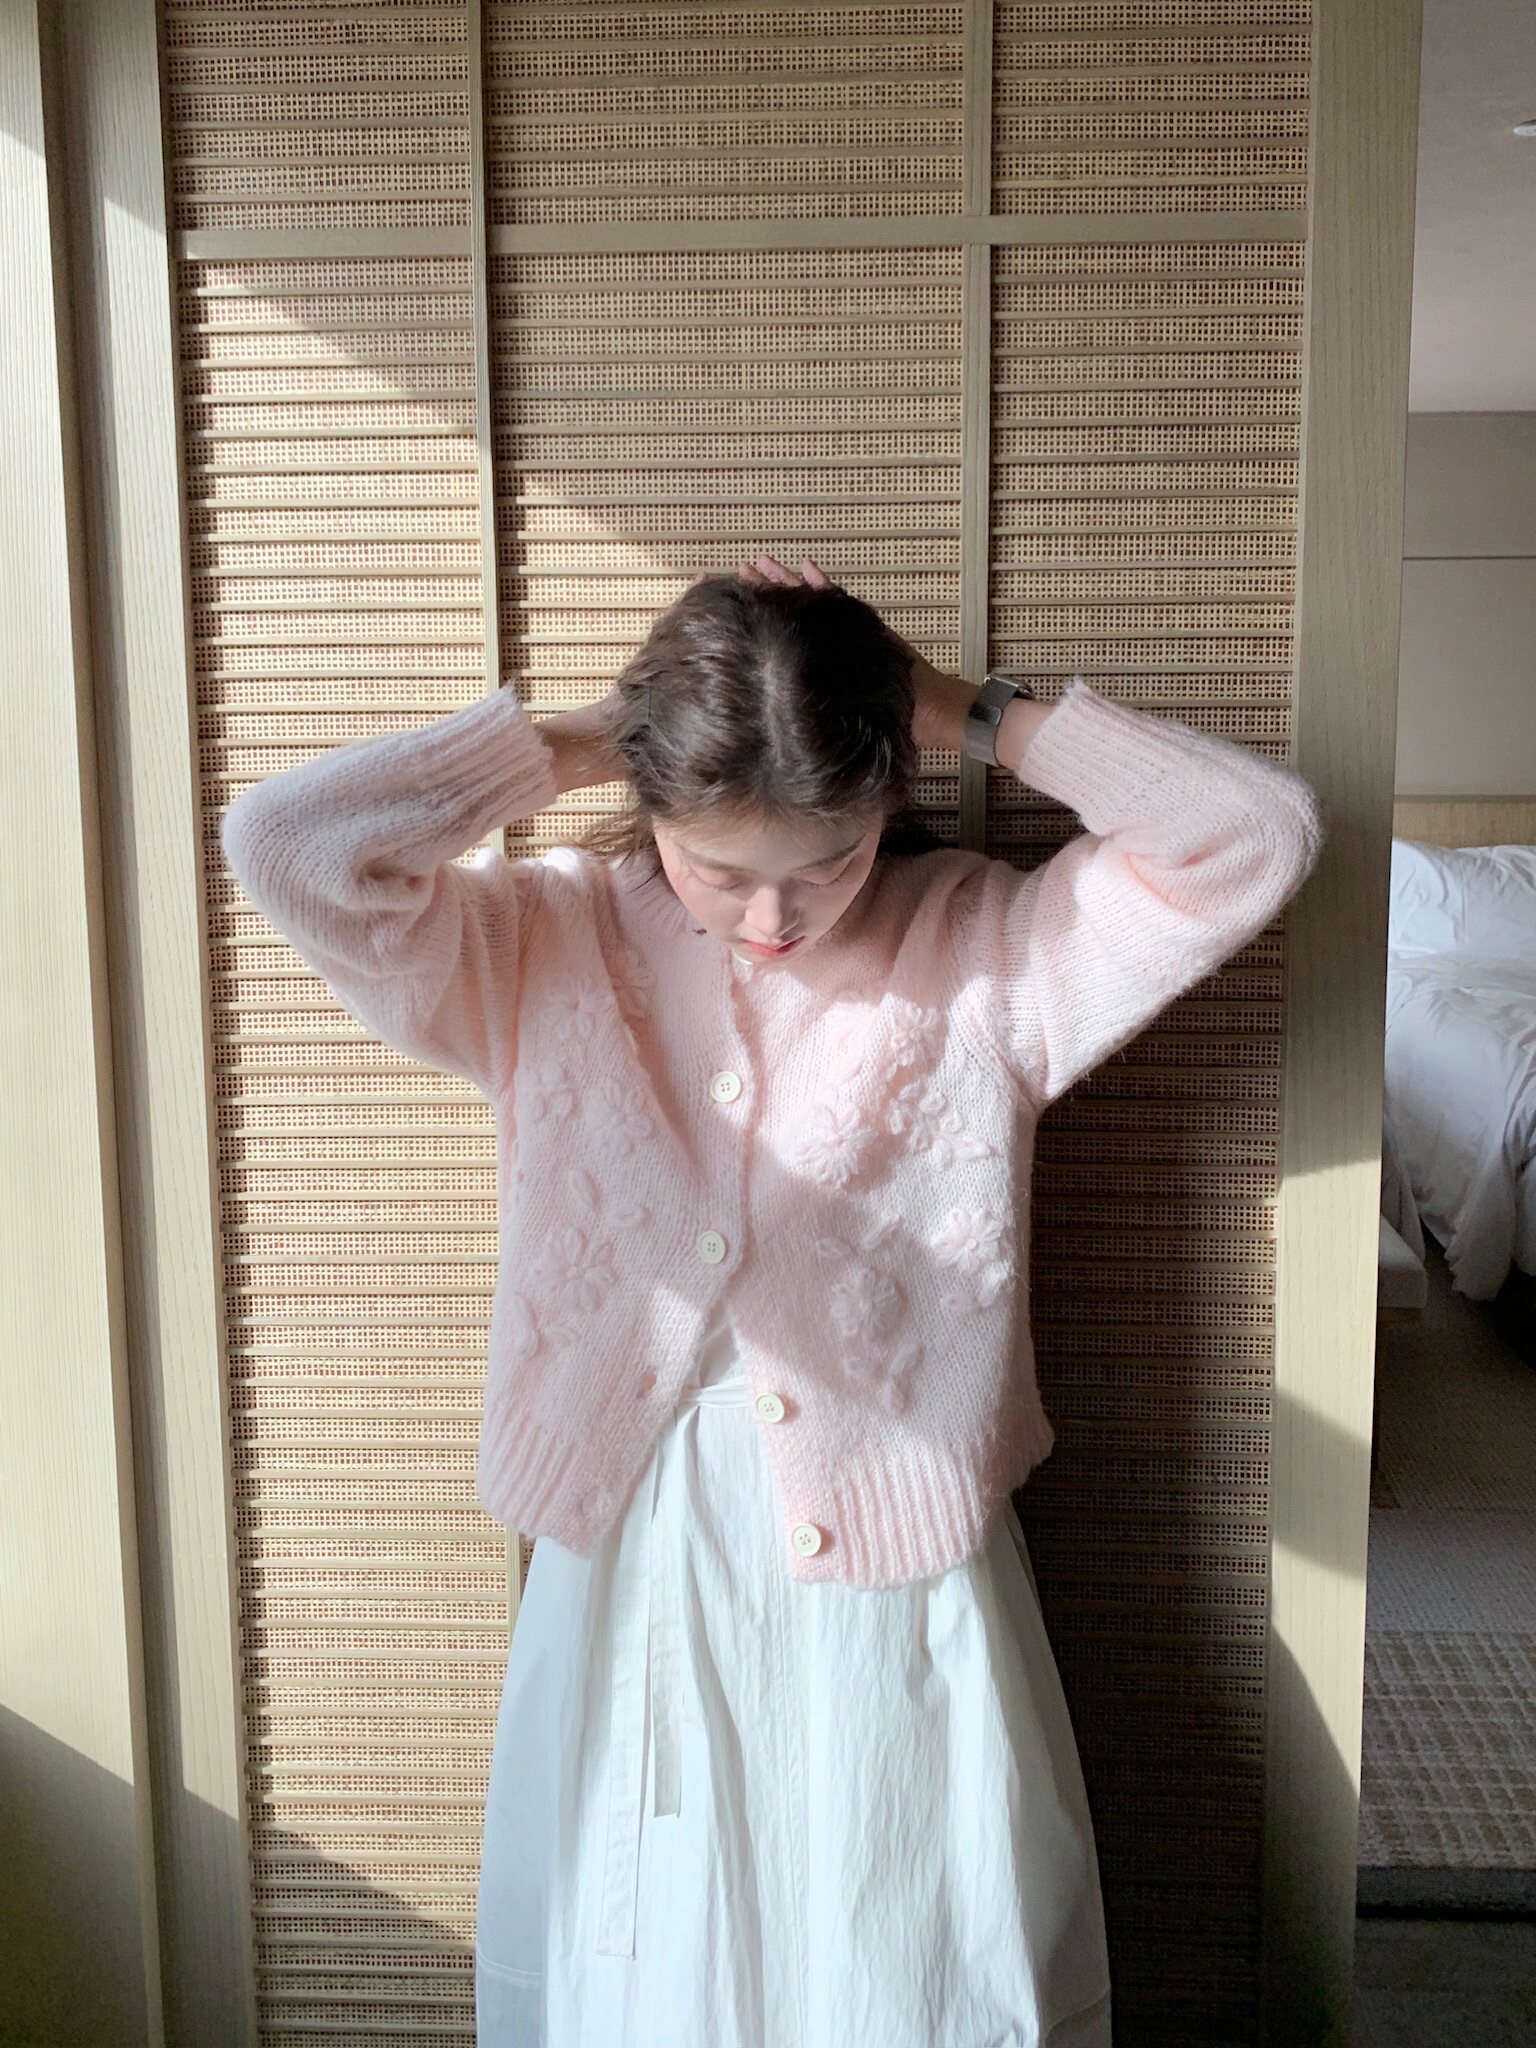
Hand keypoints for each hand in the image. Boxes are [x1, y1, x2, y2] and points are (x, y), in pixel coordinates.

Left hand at [695, 555, 970, 750]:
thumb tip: (769, 730)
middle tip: (741, 573)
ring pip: (814, 603)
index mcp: (823, 663)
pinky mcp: (868, 629)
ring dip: (789, 583)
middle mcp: (833, 645)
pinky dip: (826, 588)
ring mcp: (851, 633)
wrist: (931, 714)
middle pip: (793, 614)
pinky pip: (843, 606)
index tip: (734, 607)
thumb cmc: (887, 723)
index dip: (762, 621)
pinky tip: (809, 568)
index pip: (786, 636)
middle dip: (767, 593)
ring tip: (763, 563)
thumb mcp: (839, 720)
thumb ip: (814, 714)